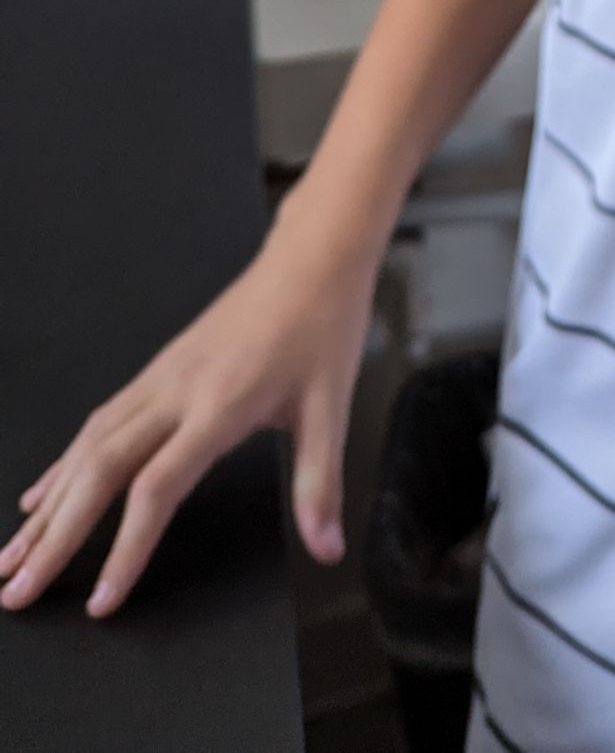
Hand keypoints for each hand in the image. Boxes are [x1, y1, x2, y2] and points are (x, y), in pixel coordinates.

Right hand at [0, 223, 373, 617]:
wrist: (311, 258)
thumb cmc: (323, 330)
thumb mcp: (333, 409)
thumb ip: (321, 485)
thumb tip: (328, 551)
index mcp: (218, 406)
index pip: (157, 488)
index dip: (126, 549)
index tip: (102, 603)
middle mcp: (175, 392)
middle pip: (99, 471)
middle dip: (54, 537)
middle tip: (16, 593)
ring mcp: (159, 379)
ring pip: (87, 447)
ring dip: (46, 505)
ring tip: (10, 557)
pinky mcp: (156, 370)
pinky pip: (97, 423)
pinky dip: (62, 464)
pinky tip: (39, 496)